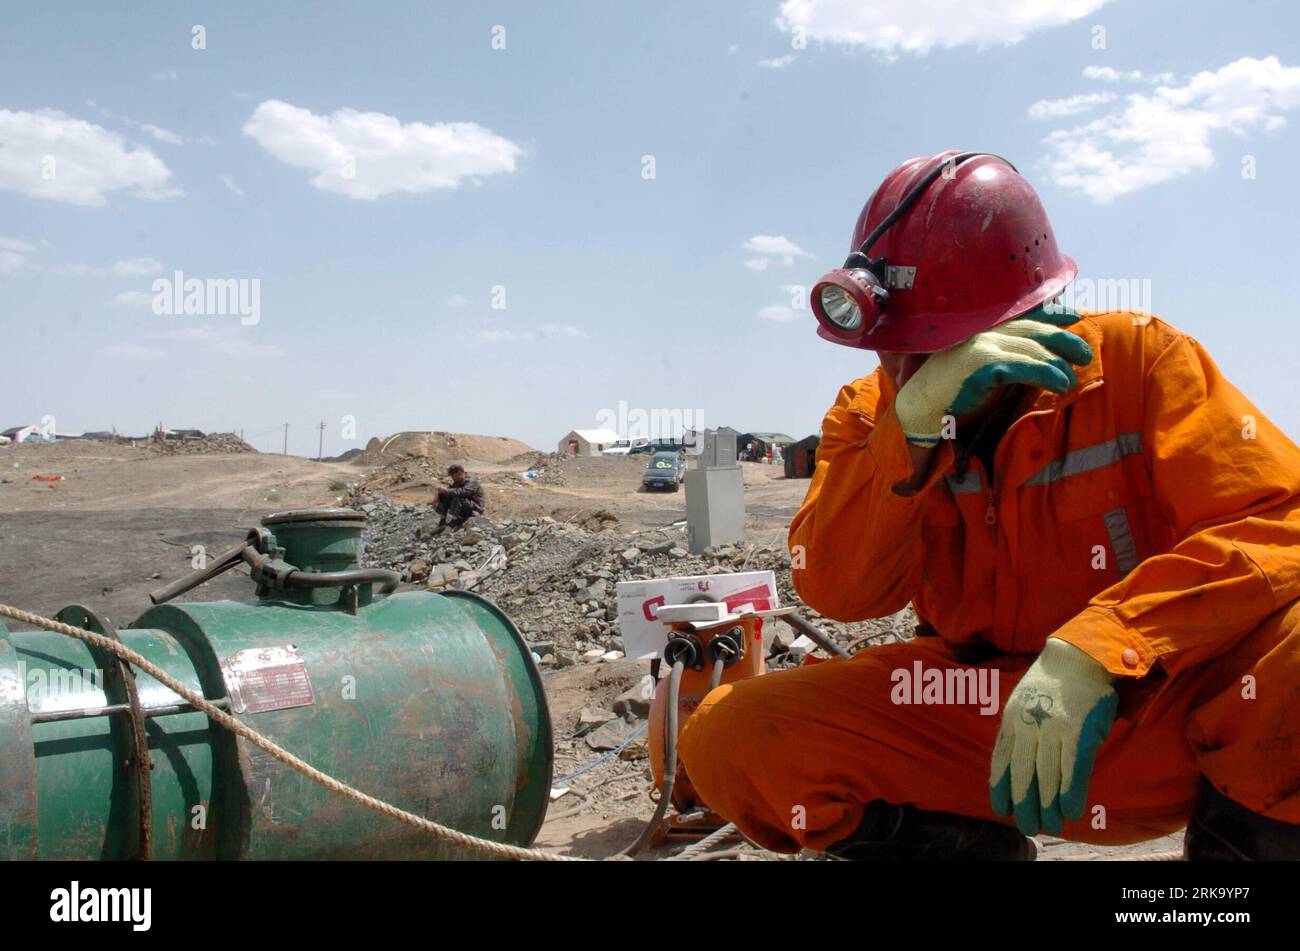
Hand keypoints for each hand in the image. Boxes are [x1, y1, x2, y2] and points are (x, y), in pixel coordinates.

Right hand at [893, 305, 1091, 445]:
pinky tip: (1059, 383)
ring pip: (1033, 349)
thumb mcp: (982, 366)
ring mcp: (983, 345)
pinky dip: (1046, 374)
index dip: (1052, 314)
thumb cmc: (953, 389)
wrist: (922, 404)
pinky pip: (1024, 366)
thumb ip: (1005, 355)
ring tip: (1070, 378)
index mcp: (984, 328)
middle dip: (1064, 340)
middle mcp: (985, 331)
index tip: (1074, 317)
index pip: (1025, 314)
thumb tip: (1039, 355)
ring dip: (1058, 364)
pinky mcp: (983, 364)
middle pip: (1034, 330)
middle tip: (1085, 353)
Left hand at [989, 637, 1117, 835]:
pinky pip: (1073, 770)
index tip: (1002, 810)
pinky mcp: (1079, 731)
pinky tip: (1069, 811)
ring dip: (1048, 806)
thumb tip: (1021, 768)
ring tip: (1050, 825)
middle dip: (1023, 805)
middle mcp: (1028, 725)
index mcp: (1011, 718)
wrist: (1079, 655)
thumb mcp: (1023, 701)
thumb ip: (1020, 731)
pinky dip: (1070, 793)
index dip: (1000, 788)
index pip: (1000, 760)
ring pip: (1047, 777)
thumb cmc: (1052, 683)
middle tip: (1028, 827)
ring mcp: (1054, 729)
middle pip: (1022, 775)